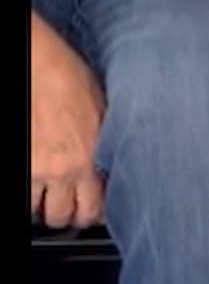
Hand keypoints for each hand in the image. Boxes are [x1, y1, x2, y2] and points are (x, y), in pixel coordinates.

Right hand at [32, 23, 105, 228]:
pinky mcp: (22, 165)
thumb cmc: (73, 80)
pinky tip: (37, 182)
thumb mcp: (105, 115)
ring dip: (45, 205)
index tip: (97, 207)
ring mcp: (39, 169)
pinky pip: (24, 196)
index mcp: (93, 157)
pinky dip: (30, 194)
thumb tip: (111, 167)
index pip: (98, 209)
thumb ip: (106, 147)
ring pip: (40, 212)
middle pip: (66, 218)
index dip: (97, 212)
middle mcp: (66, 169)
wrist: (41, 66)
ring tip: (50, 192)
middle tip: (70, 203)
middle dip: (70, 213)